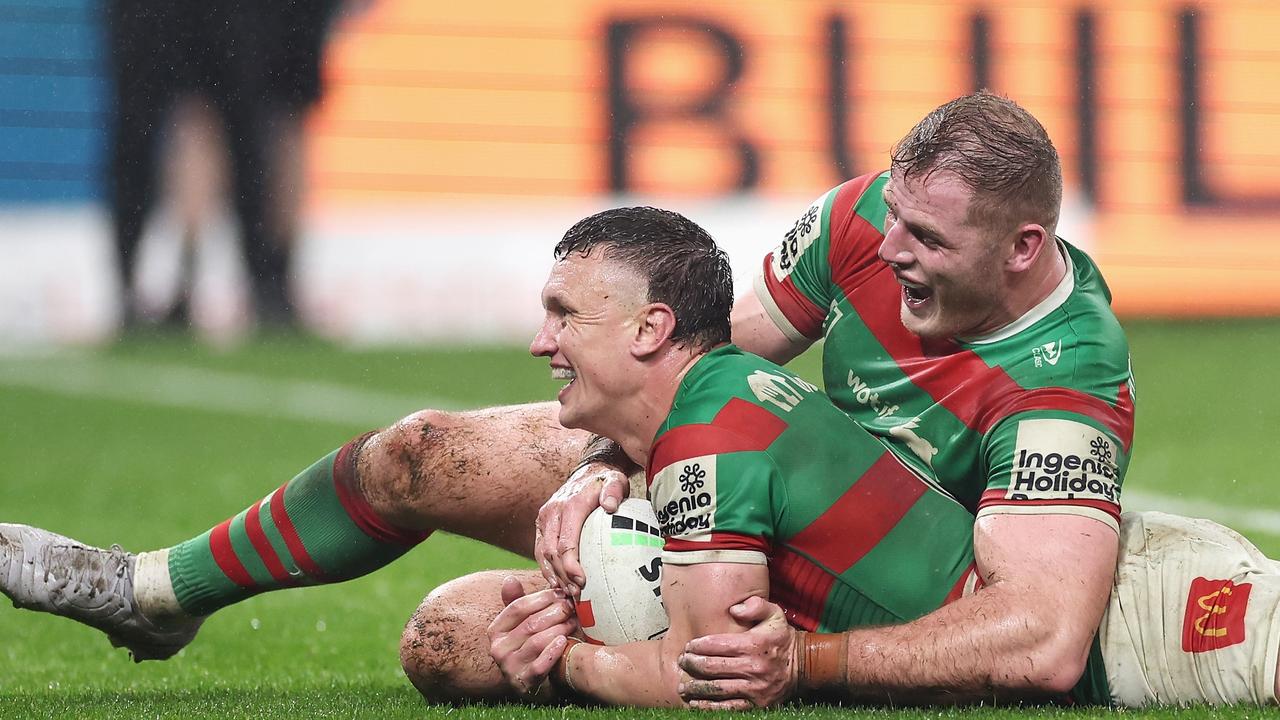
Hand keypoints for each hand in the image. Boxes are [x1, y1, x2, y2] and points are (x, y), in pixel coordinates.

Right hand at [487, 576, 576, 697]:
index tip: (560, 592)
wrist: (533, 683)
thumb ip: (517, 602)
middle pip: (530, 624)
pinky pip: (540, 665)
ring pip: (537, 642)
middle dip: (554, 612)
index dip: (541, 598)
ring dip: (558, 629)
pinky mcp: (523, 683)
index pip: (517, 607)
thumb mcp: (520, 624)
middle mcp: (498, 649)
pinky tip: (563, 641)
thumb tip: (509, 580)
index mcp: (496, 631)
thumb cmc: (529, 646)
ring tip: (572, 622)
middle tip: (571, 606)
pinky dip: (553, 652)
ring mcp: (509, 667)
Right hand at [535, 462, 628, 595]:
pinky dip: (547, 567)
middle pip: (551, 552)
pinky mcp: (542, 523)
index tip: (582, 581)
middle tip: (577, 593)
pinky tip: (558, 581)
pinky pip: (540, 549)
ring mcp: (545, 517)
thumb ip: (614, 492)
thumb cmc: (605, 480)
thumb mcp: (615, 481)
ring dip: (553, 574)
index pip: (565, 543)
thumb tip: (610, 507)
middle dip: (562, 575)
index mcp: (570, 505)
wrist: (590, 470)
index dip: (571, 565)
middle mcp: (552, 512)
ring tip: (567, 592)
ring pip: (542, 553)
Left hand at [677, 596, 797, 708]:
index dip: (699, 646)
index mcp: (754, 644)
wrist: (802, 665)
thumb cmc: (781, 637)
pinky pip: (728, 707)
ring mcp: (755, 688)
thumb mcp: (774, 613)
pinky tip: (696, 703)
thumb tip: (734, 608)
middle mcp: (753, 667)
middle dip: (693, 665)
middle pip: (713, 667)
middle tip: (683, 662)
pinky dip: (709, 706)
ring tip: (683, 686)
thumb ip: (755, 605)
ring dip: (696, 688)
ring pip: (717, 689)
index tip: (688, 646)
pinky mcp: (756, 704)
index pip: (718, 645)